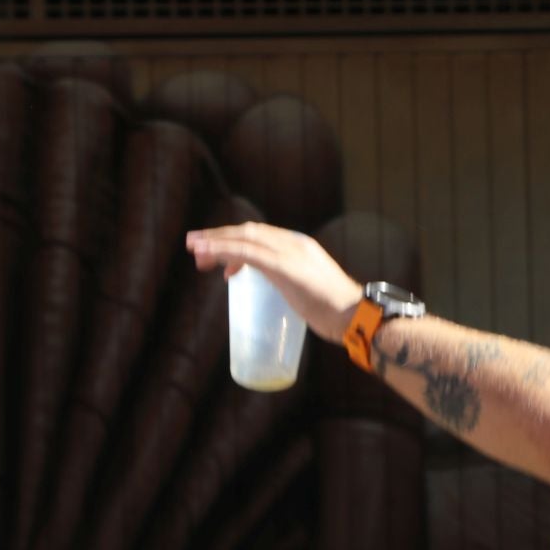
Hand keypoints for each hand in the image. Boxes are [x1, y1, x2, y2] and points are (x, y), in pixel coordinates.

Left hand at [185, 223, 363, 340]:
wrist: (355, 317)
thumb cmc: (335, 312)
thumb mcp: (310, 289)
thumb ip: (292, 284)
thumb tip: (276, 293)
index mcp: (301, 245)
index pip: (261, 235)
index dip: (234, 240)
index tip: (215, 256)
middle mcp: (294, 243)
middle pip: (249, 231)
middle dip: (219, 236)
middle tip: (194, 247)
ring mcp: (290, 253)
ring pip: (245, 238)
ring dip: (216, 241)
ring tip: (194, 249)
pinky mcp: (285, 267)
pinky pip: (248, 253)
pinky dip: (224, 250)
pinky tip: (207, 254)